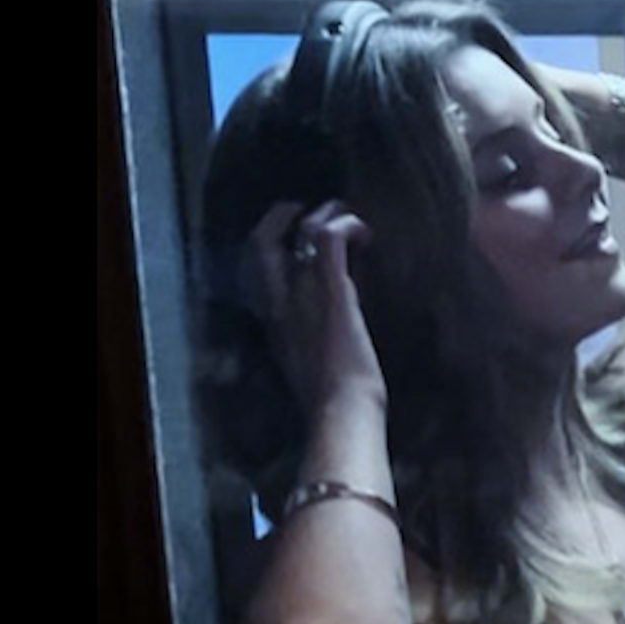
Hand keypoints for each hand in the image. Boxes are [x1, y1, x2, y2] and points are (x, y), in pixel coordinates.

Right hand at [249, 198, 386, 415]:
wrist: (339, 413)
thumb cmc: (333, 407)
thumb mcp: (309, 371)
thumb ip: (311, 347)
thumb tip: (332, 337)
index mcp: (274, 324)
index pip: (259, 274)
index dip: (274, 250)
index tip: (294, 244)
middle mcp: (280, 302)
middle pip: (260, 241)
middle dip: (282, 217)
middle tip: (307, 209)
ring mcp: (303, 292)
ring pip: (302, 231)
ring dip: (327, 215)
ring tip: (347, 215)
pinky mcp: (332, 289)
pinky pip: (329, 238)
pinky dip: (346, 225)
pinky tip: (364, 232)